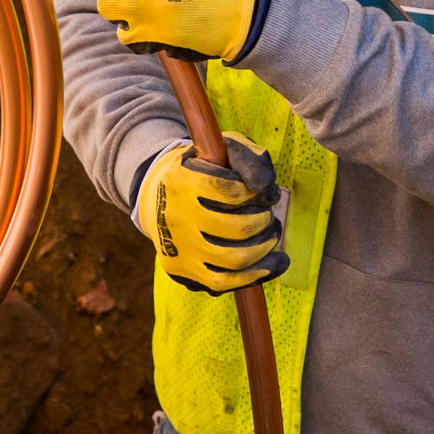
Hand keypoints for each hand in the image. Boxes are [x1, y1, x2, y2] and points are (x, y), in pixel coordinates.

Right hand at [132, 137, 287, 296]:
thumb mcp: (222, 151)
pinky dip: (258, 273)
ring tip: (269, 234)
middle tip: (266, 215)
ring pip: (235, 259)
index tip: (259, 190)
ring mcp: (177, 249)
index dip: (257, 192)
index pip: (233, 191)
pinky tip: (276, 261)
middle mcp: (175, 217)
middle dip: (264, 221)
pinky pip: (226, 283)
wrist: (157, 197)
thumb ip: (250, 159)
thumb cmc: (202, 171)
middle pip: (238, 228)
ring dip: (264, 246)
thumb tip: (264, 188)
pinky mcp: (183, 272)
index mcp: (182, 180)